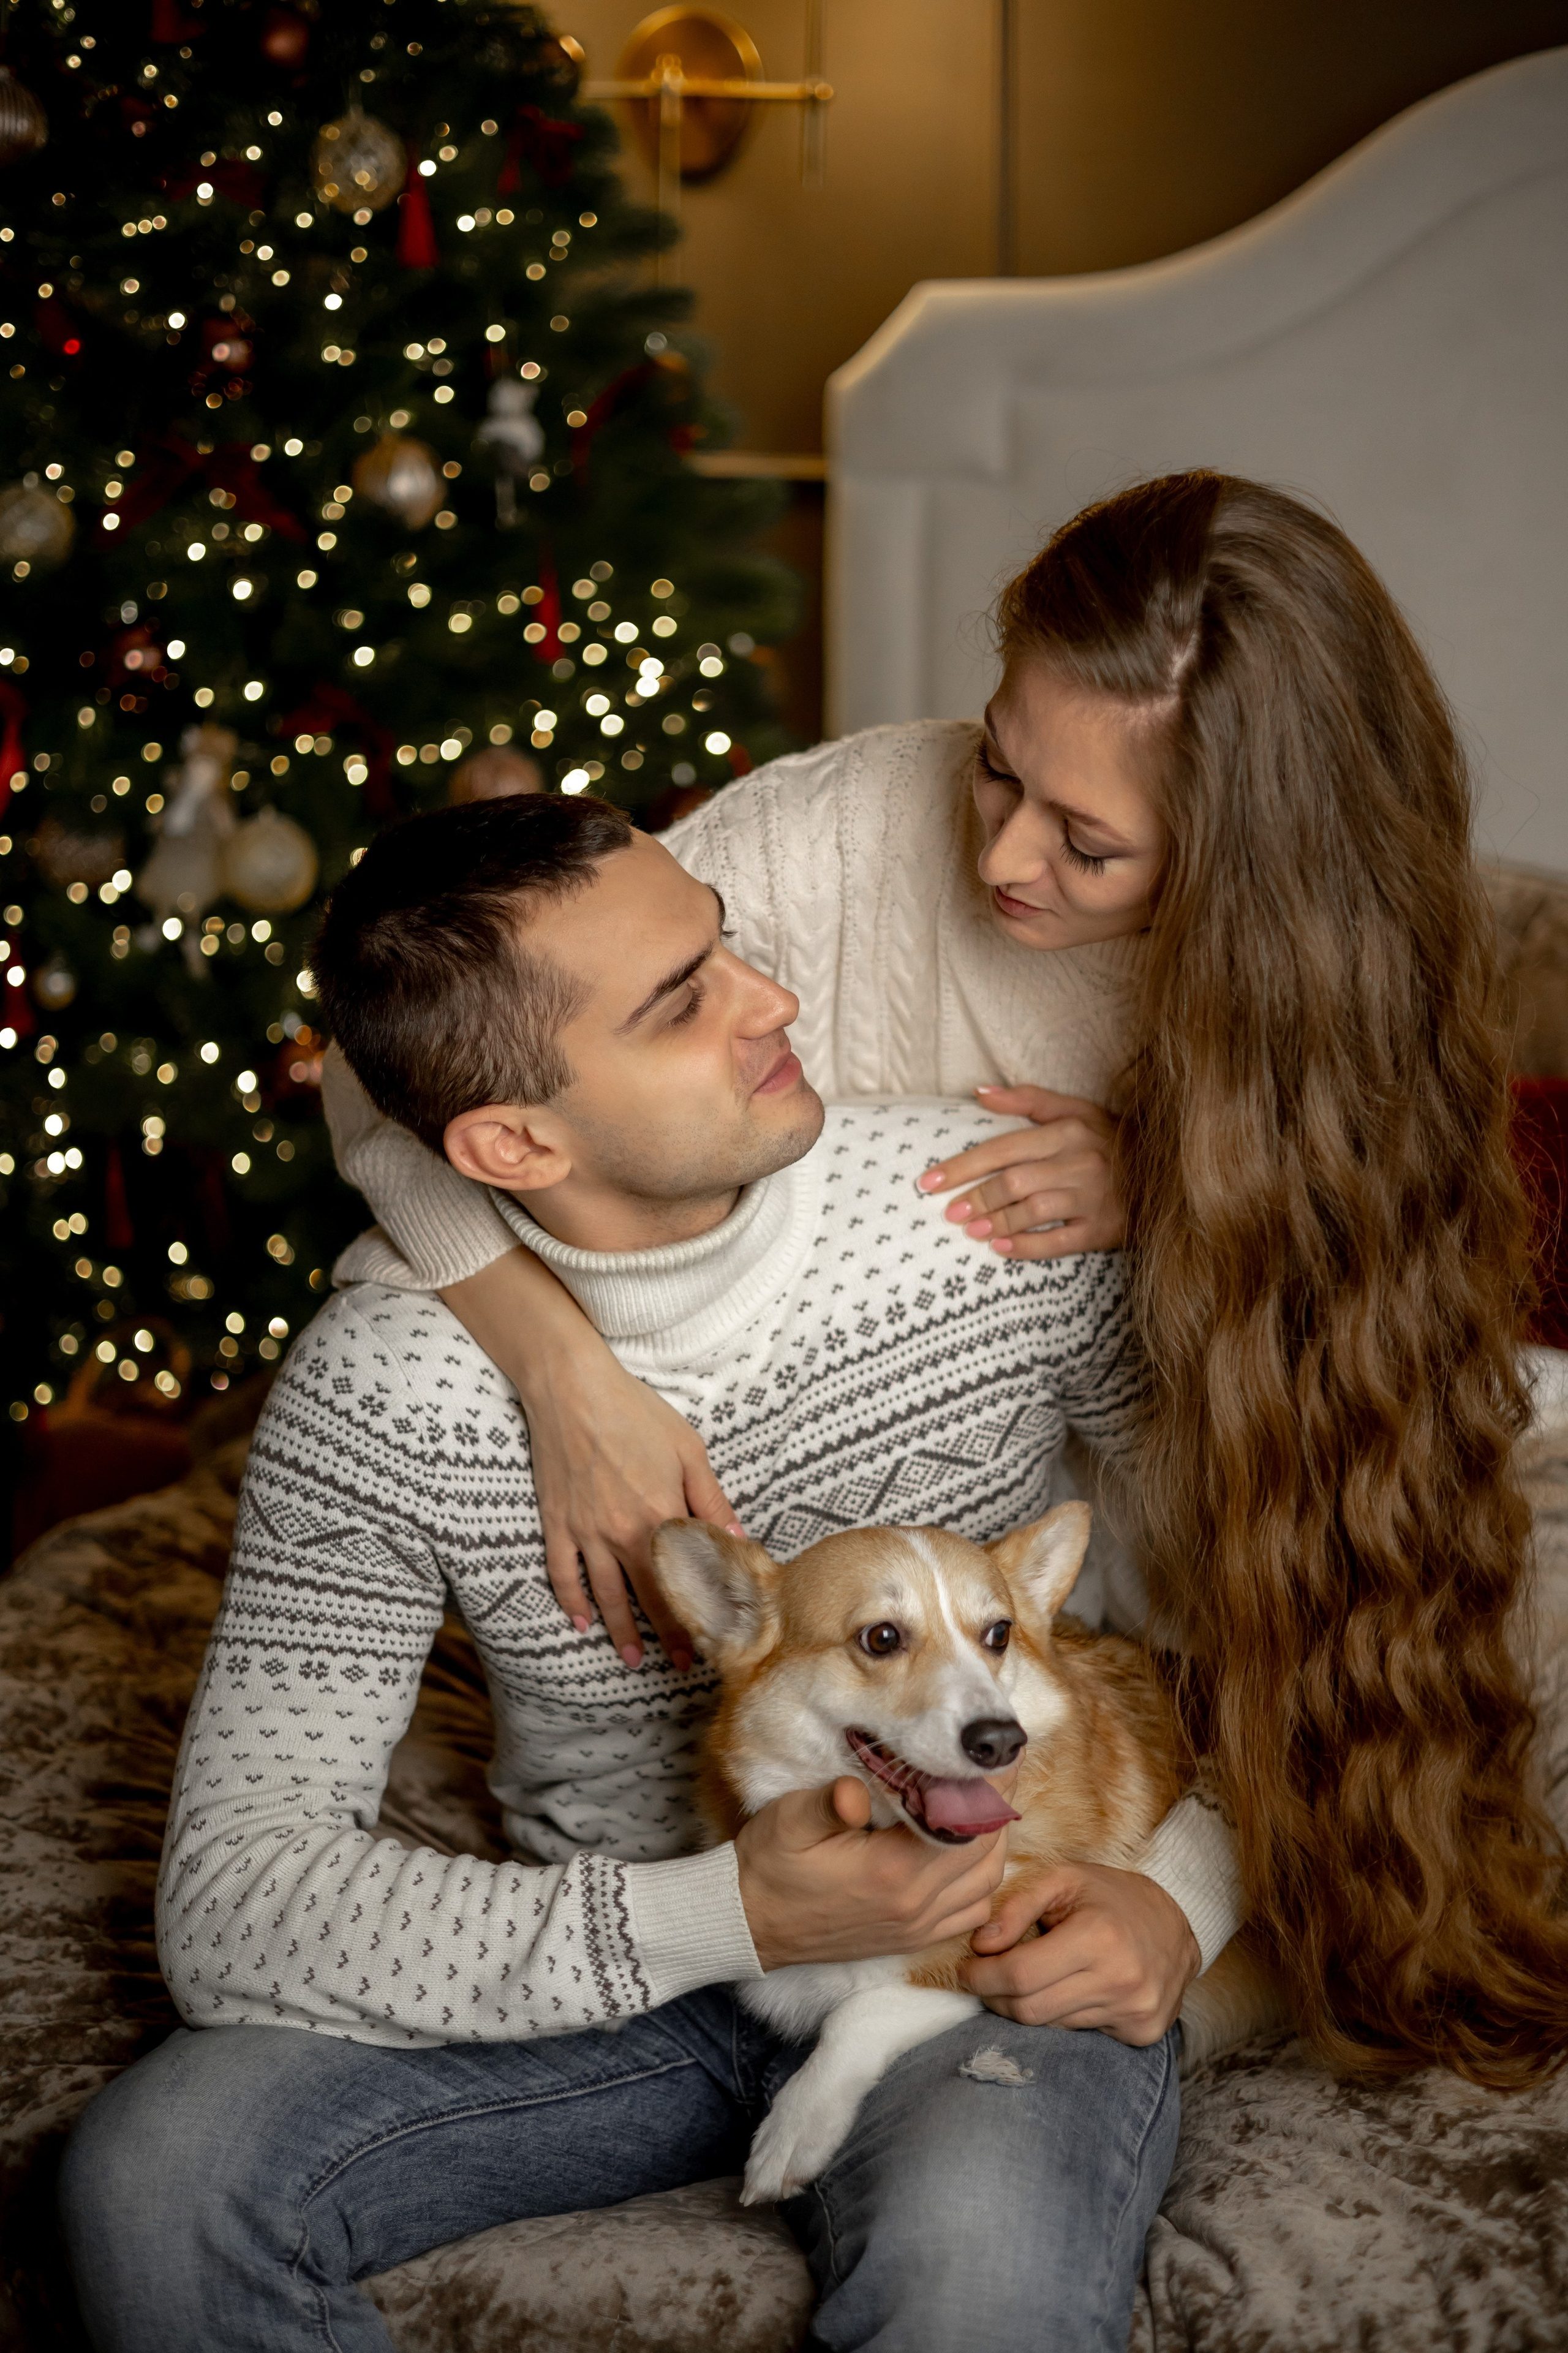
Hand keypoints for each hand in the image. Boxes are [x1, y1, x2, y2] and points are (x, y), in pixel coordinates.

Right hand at [441, 1250, 738, 1670]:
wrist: (572, 1387)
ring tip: (630, 1659)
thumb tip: (739, 1542)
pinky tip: (578, 1622)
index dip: (694, 1618)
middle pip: (644, 1597)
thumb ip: (712, 1502)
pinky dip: (569, 1600)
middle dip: (664, 1635)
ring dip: (618, 1630)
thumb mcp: (689, 1451)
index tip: (706, 1645)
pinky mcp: (556, 1520)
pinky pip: (561, 1571)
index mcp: (659, 1517)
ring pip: (603, 1594)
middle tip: (678, 1664)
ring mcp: (584, 1530)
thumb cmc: (636, 1412)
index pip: (680, 1582)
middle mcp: (620, 1533)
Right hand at [736, 1778, 1009, 1971]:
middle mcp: (915, 1906)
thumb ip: (827, 1803)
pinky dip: (982, 1878)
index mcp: (892, 1873)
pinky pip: (971, 1911)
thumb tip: (857, 1789)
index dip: (991, 1787)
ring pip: (986, 1882)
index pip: (966, 1825)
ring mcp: (916, 1926)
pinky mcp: (912, 1937)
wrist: (750, 1922)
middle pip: (987, 1851)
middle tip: (1001, 1764)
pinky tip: (970, 1849)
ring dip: (995, 1839)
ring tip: (988, 1798)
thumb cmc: (770, 1865)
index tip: (1000, 1751)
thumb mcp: (788, 1822)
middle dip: (1000, 1804)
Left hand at [916, 1086, 1124, 1259]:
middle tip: (949, 1212)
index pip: (1004, 1148)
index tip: (929, 1182)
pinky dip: (1026, 1247)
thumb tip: (979, 1093)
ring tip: (970, 1229)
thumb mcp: (1076, 1110)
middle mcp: (1080, 1162)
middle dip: (976, 1198)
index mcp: (1068, 1131)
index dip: (962, 1166)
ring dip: (995, 1221)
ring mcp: (1092, 1198)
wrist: (1164, 1174)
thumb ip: (1028, 1099)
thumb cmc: (1110, 1140)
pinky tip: (1000, 1248)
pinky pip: (1058, 1242)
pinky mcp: (1102, 1230)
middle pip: (1014, 1181)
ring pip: (1033, 1211)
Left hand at [960, 1862, 1199, 2041]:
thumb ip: (1017, 1908)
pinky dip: (1059, 2015)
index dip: (981, 1976)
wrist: (1177, 1924)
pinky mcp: (1143, 2032)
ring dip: (1024, 2006)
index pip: (1020, 1974)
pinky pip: (1078, 2033)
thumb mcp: (1064, 1879)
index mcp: (1098, 1936)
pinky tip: (1062, 1990)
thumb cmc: (1110, 1896)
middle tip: (979, 1979)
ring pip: (1051, 2026)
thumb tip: (980, 1944)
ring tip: (1021, 1979)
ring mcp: (1135, 2011)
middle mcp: (1120, 1980)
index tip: (963, 1970)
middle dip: (993, 1997)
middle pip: (1030, 2009)